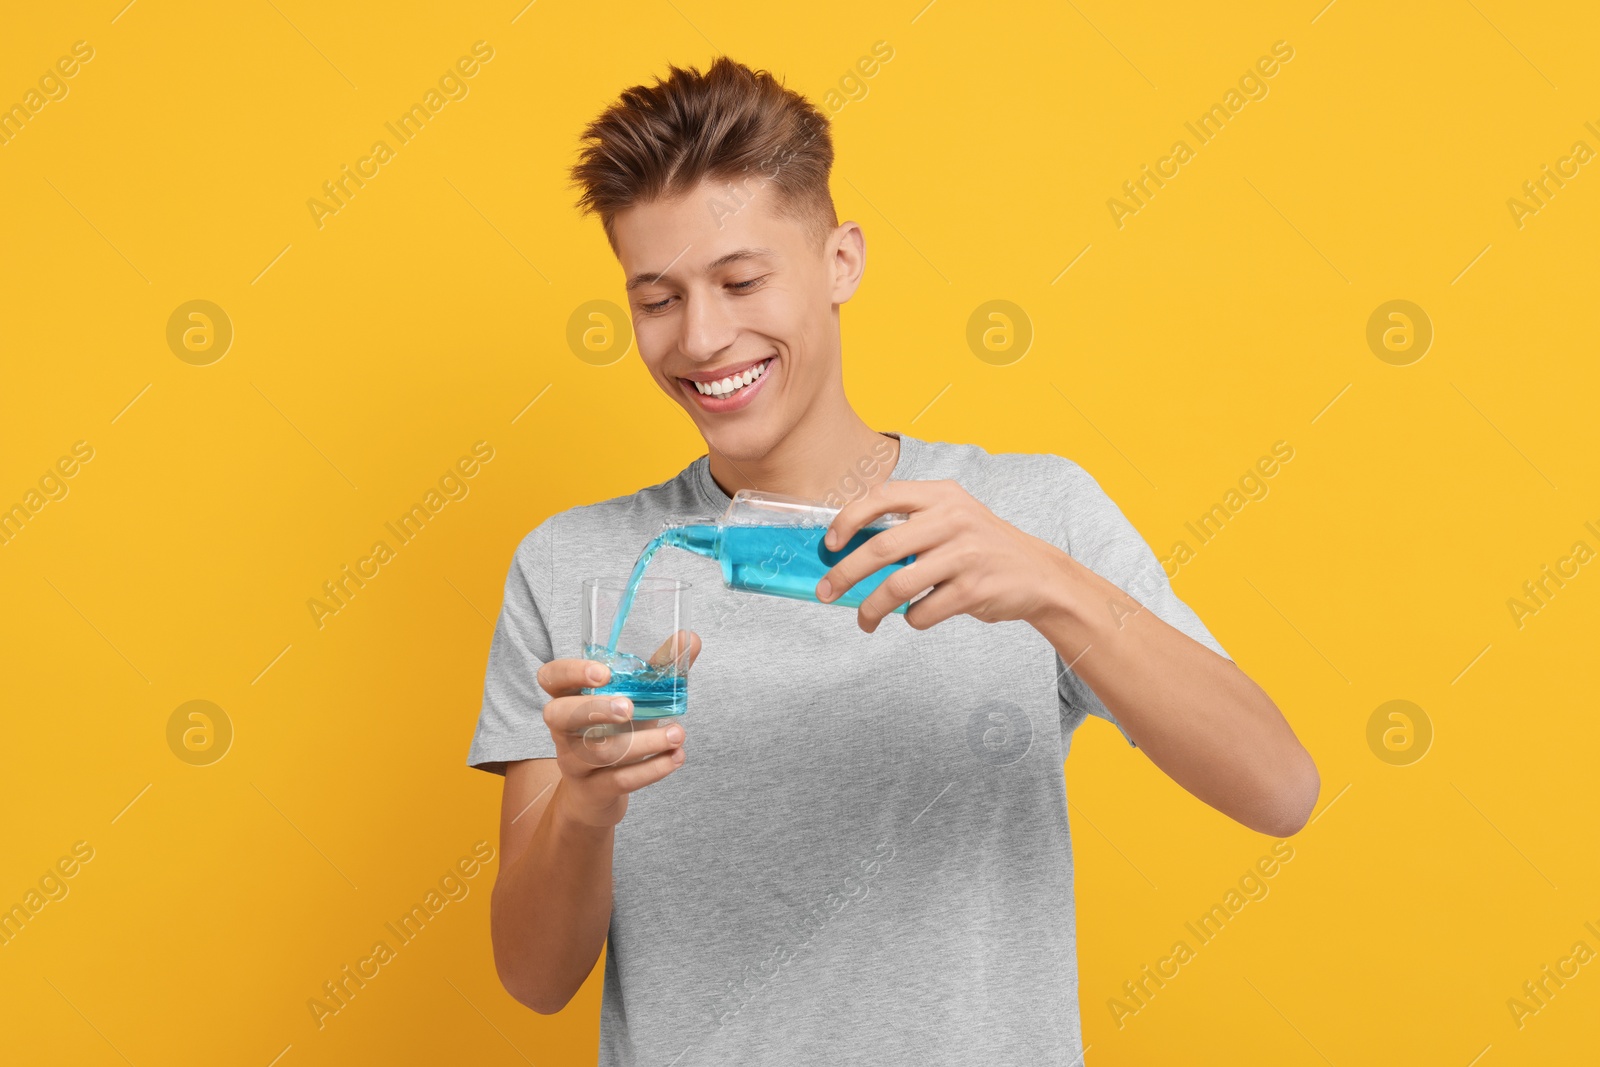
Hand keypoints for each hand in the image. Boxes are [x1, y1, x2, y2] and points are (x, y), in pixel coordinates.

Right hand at [538, 630, 701, 827]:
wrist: (597, 793)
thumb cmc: (615, 732)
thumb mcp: (635, 698)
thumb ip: (660, 668)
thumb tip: (691, 637)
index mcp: (568, 697)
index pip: (551, 678)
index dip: (570, 673)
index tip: (602, 673)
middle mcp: (563, 729)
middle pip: (560, 716)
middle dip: (594, 710)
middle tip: (630, 707)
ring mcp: (574, 761)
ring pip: (599, 753)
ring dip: (644, 743)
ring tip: (677, 733)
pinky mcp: (593, 790)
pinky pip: (618, 780)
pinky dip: (651, 770)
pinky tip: (676, 757)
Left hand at [815, 480, 1067, 633]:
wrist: (1038, 574)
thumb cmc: (981, 547)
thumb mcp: (952, 517)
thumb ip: (910, 522)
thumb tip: (848, 546)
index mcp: (941, 495)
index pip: (882, 497)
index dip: (848, 520)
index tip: (829, 544)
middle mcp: (953, 519)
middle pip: (881, 547)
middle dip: (845, 573)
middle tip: (827, 591)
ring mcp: (965, 555)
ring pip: (898, 586)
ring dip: (871, 608)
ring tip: (864, 620)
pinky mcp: (974, 589)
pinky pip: (923, 611)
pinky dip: (911, 619)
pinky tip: (914, 616)